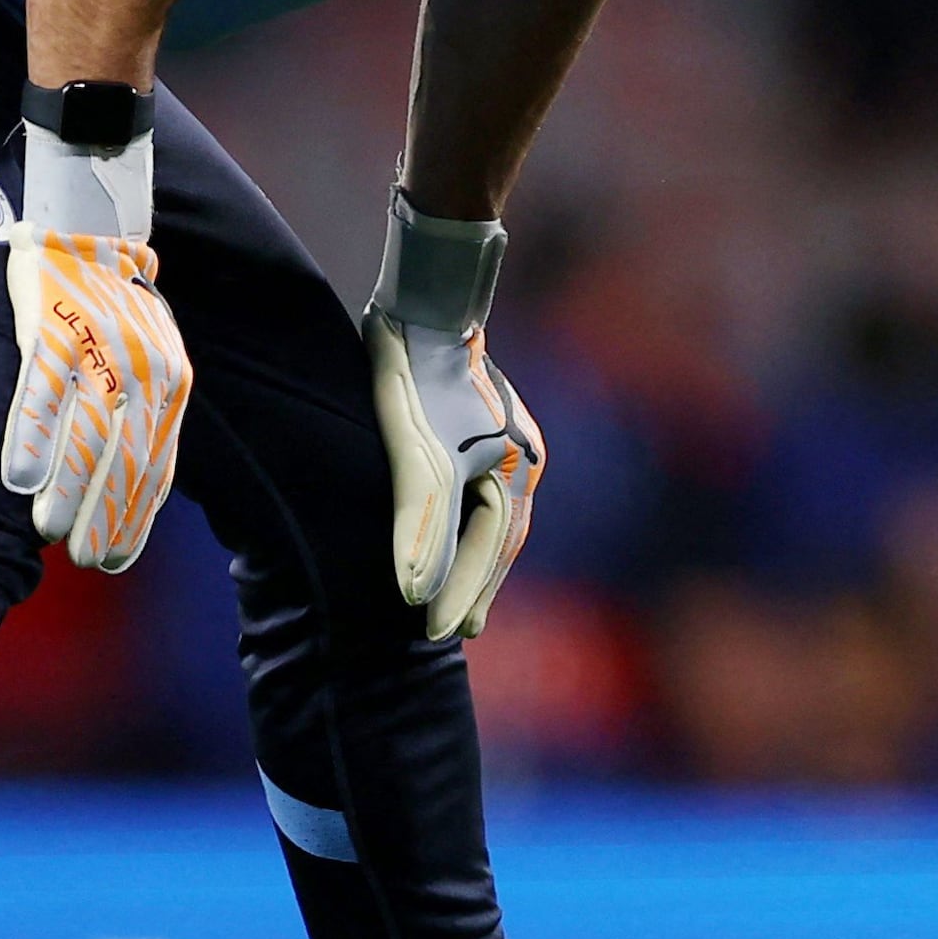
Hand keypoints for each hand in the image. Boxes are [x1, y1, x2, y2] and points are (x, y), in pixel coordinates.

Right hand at [0, 125, 189, 574]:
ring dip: (68, 490)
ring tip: (47, 531)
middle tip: (81, 558)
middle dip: (102, 516)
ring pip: (86, 434)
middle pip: (124, 459)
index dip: (134, 517)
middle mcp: (145, 371)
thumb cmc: (113, 312)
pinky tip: (17, 479)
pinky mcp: (55, 330)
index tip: (113, 559)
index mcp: (172, 384)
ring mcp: (100, 350)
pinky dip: (31, 439)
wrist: (88, 232)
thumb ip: (143, 419)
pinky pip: (42, 395)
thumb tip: (136, 492)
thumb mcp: (149, 364)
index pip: (156, 466)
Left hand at [363, 191, 541, 642]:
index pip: (485, 554)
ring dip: (480, 560)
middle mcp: (522, 461)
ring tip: (461, 595)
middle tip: (457, 633)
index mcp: (512, 473)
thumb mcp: (415, 455)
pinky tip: (459, 530)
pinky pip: (487, 493)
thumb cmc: (419, 376)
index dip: (460, 598)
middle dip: (480, 588)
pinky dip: (474, 525)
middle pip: (502, 542)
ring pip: (497, 518)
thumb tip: (415, 595)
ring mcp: (511, 442)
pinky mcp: (488, 426)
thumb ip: (420, 525)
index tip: (437, 638)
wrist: (428, 300)